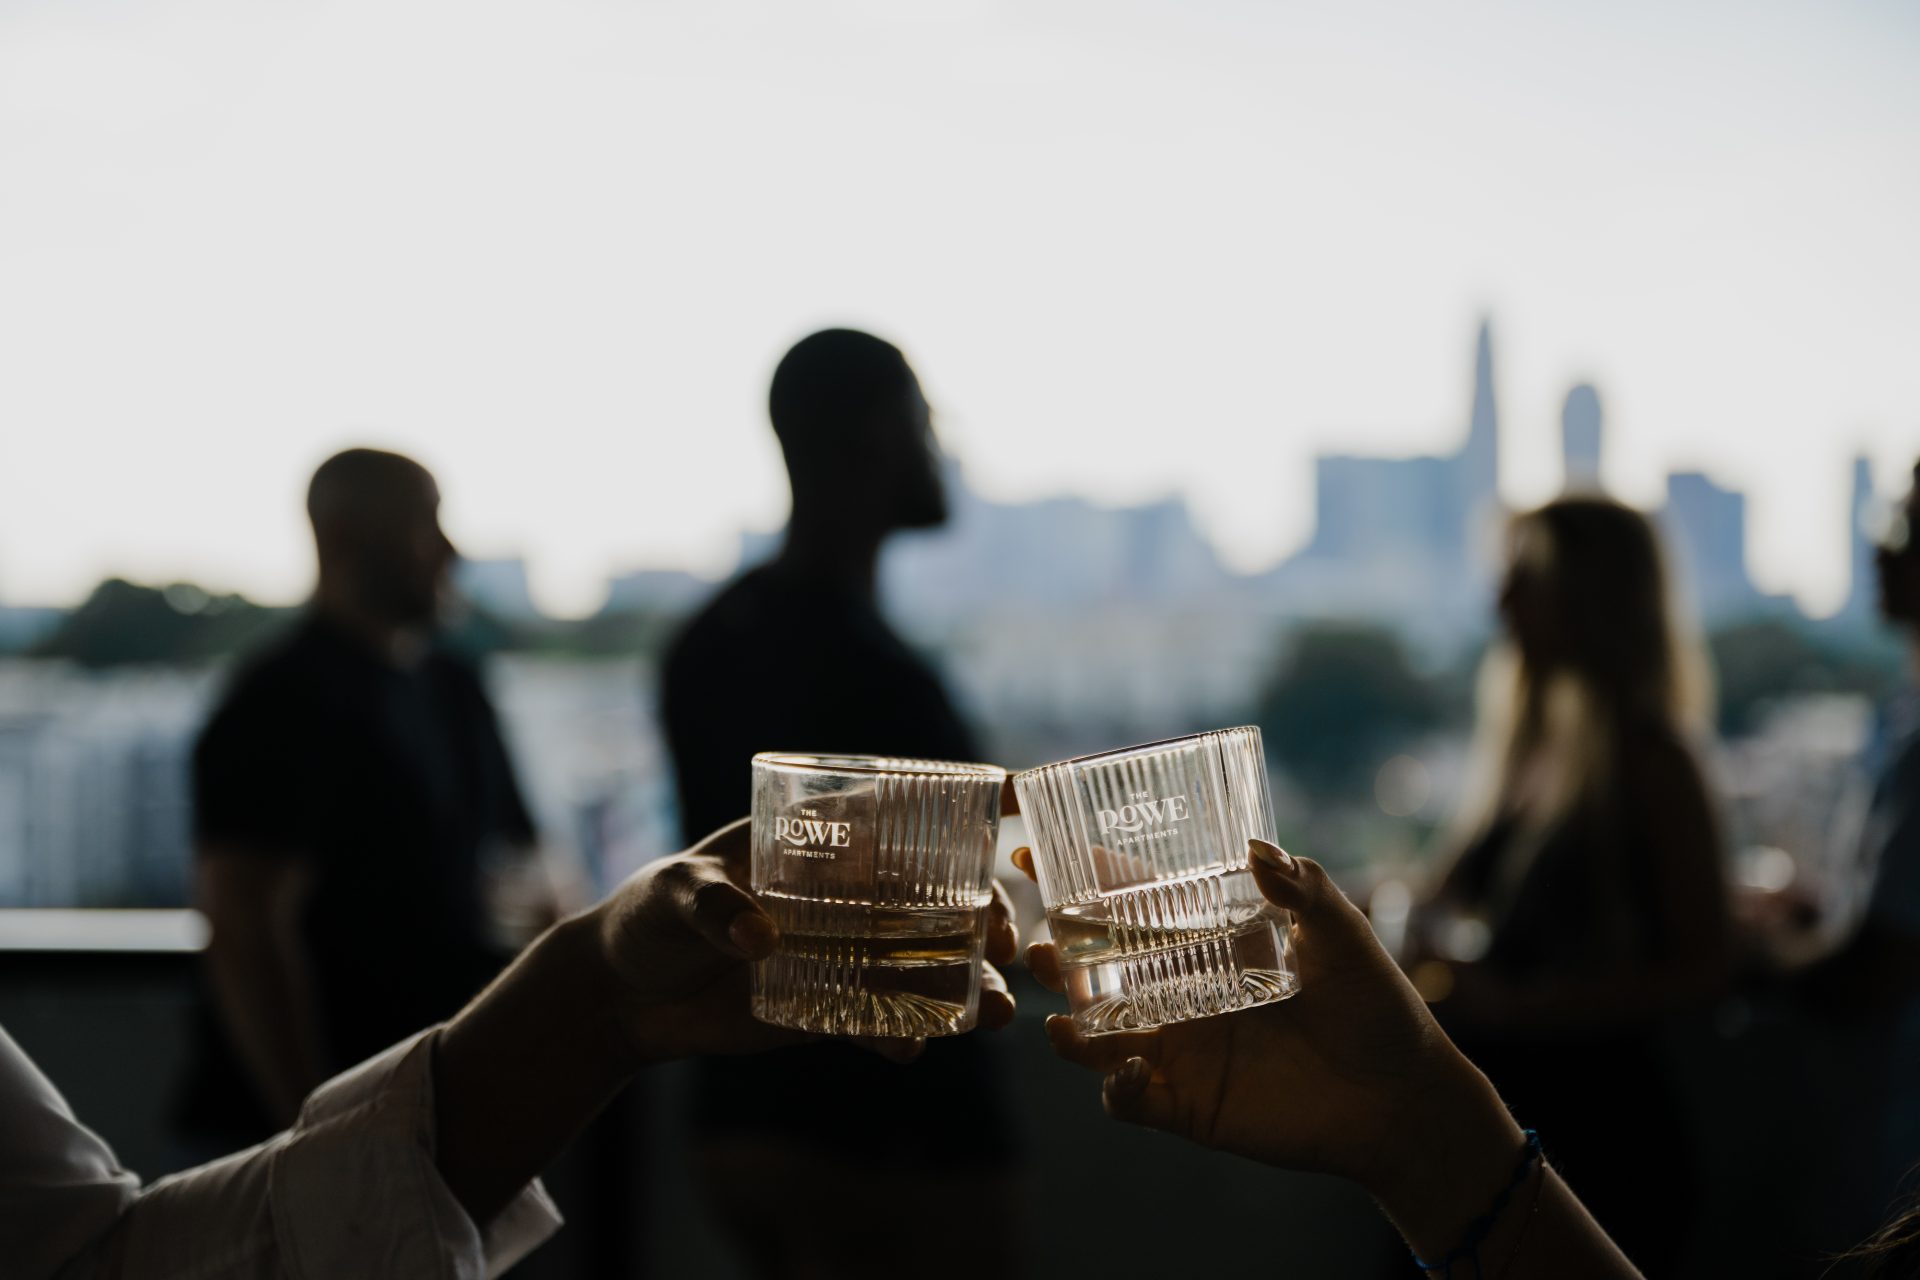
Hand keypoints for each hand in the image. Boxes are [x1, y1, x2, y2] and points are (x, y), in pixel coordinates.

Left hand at [591, 819, 1020, 1064]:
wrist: (619, 996)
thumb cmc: (645, 913)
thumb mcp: (673, 890)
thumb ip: (713, 906)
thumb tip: (761, 939)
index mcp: (819, 837)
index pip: (901, 810)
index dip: (963, 801)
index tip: (1018, 793)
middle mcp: (846, 893)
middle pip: (935, 896)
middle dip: (984, 914)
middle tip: (1004, 938)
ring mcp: (843, 952)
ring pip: (923, 964)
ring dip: (967, 984)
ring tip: (996, 1012)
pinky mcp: (827, 1008)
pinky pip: (878, 1023)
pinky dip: (902, 1035)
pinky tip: (915, 1049)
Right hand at [1017, 838, 1517, 1201]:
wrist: (1403, 1099)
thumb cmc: (1377, 1007)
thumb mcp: (1343, 934)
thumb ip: (1304, 888)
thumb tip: (1257, 849)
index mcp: (1209, 944)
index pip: (1132, 904)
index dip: (1083, 880)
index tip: (1033, 850)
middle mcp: (1183, 992)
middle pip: (1097, 969)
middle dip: (1058, 954)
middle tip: (1039, 943)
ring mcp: (1180, 1050)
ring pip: (1096, 1034)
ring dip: (1068, 1022)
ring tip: (1060, 1011)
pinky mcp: (1187, 1105)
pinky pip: (1126, 1099)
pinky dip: (1114, 1087)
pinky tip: (1129, 1070)